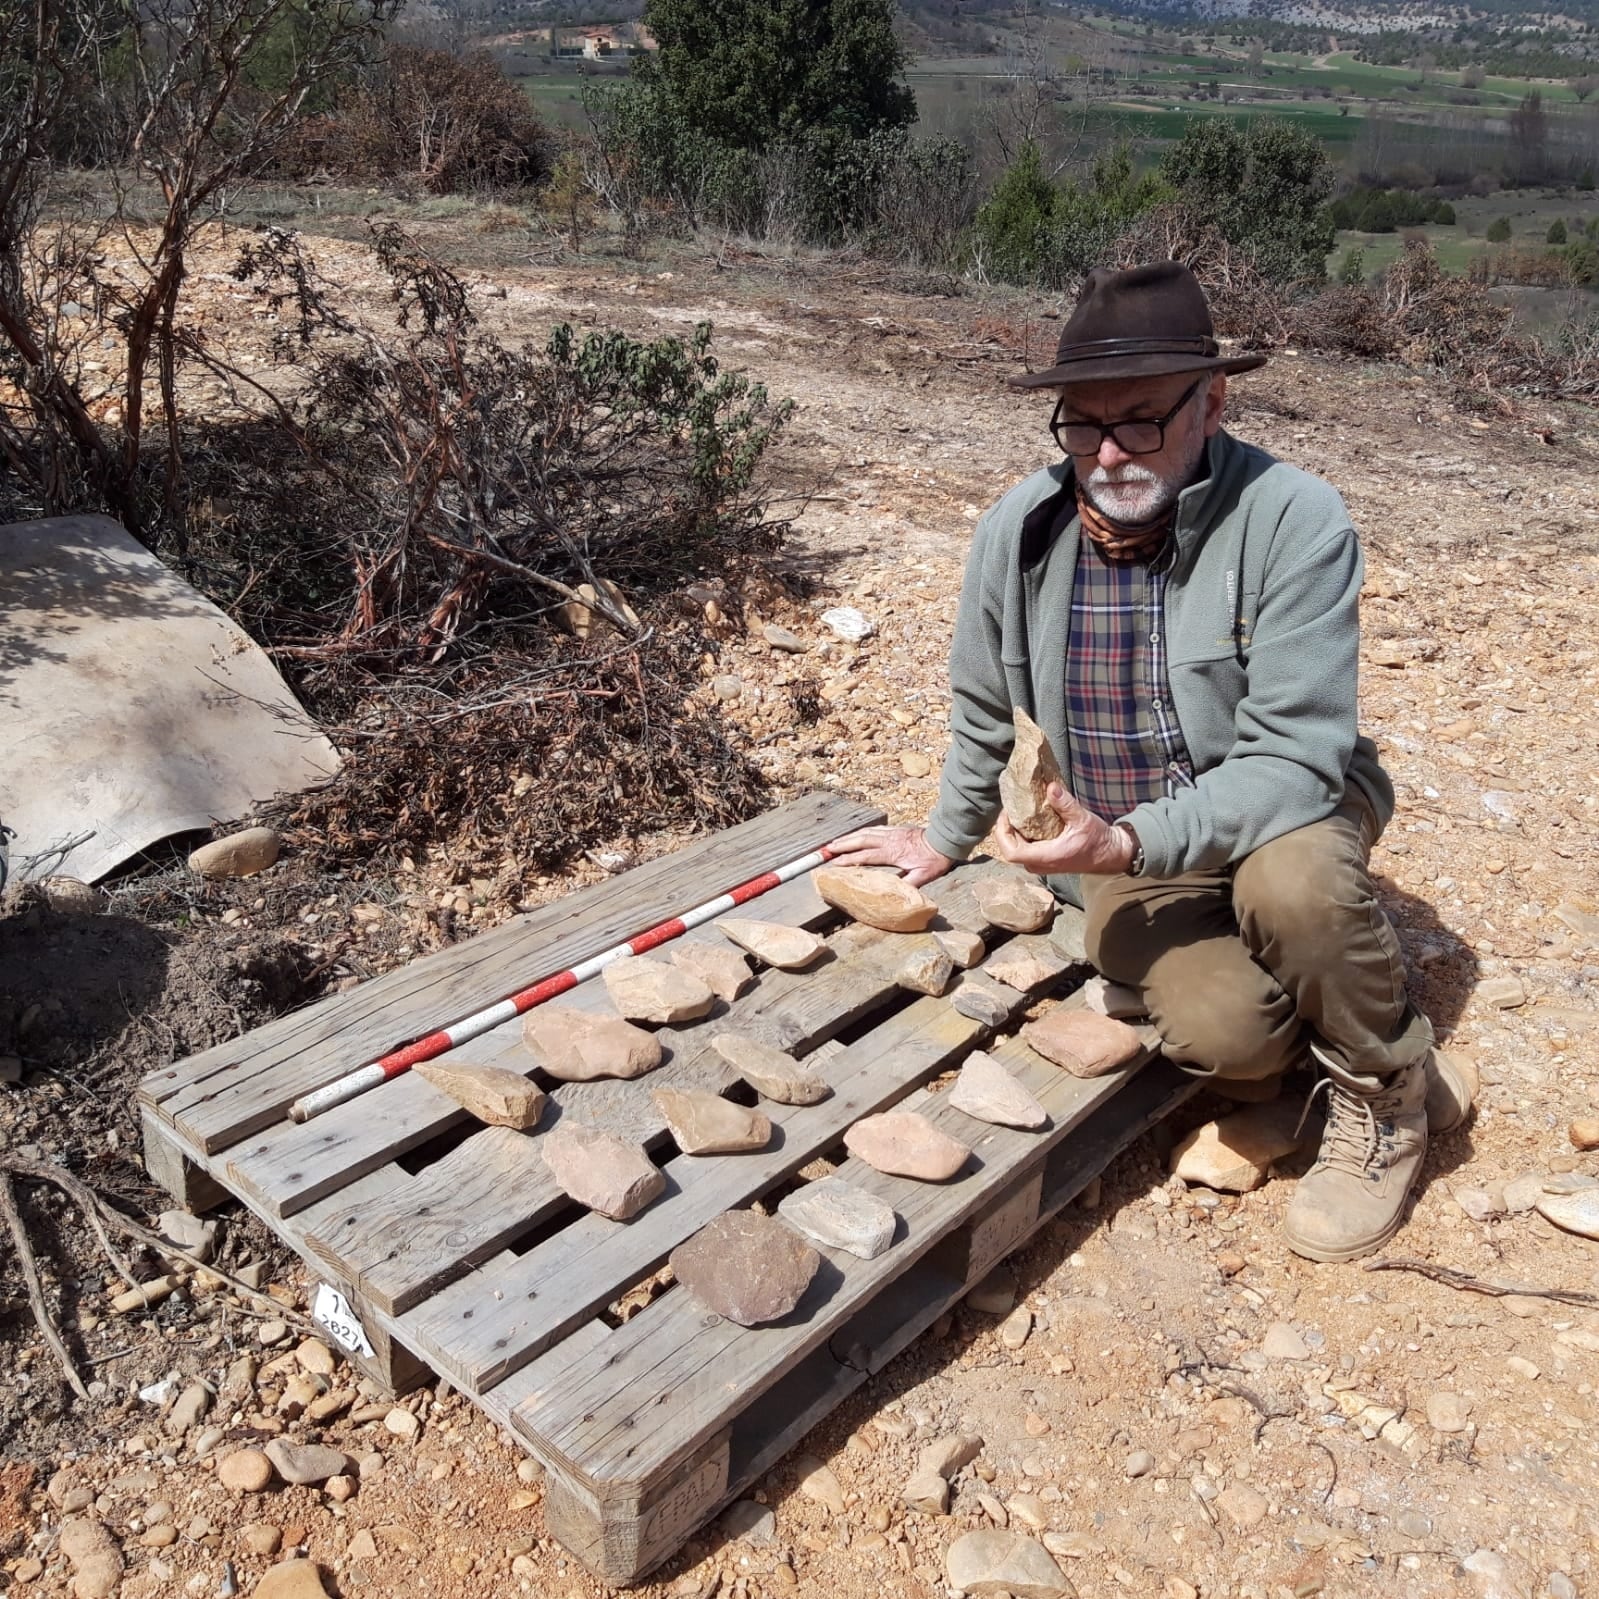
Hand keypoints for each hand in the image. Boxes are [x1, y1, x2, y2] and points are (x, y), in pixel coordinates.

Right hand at [826, 825, 953, 887]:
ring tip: (835, 842)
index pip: (865, 856)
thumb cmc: (935, 860)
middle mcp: (888, 840)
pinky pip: (874, 829)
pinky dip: (862, 831)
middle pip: (860, 840)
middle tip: (826, 850)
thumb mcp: (923, 876)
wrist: (946, 840)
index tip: (834, 863)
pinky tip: (857, 834)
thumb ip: (907, 884)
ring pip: (865, 833)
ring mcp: (891, 833)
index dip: (849, 859)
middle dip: (842, 845)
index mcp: (892, 853)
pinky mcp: (896, 829)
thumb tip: (892, 894)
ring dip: (849, 837)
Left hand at [993, 783, 1136, 876]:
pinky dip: (1022, 835)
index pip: (1011, 852)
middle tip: (1010, 807)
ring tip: (1016, 811)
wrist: (1109, 854)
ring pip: (1016, 849)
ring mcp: (1042, 864)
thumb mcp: (1082, 819)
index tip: (1006, 813)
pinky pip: (1025, 849)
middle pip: (1009, 849)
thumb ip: (1065, 804)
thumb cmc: (1097, 840)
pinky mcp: (1045, 860)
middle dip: (1005, 828)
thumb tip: (1051, 787)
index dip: (1002, 832)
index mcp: (1046, 857)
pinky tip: (1026, 820)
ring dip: (1013, 831)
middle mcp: (1040, 864)